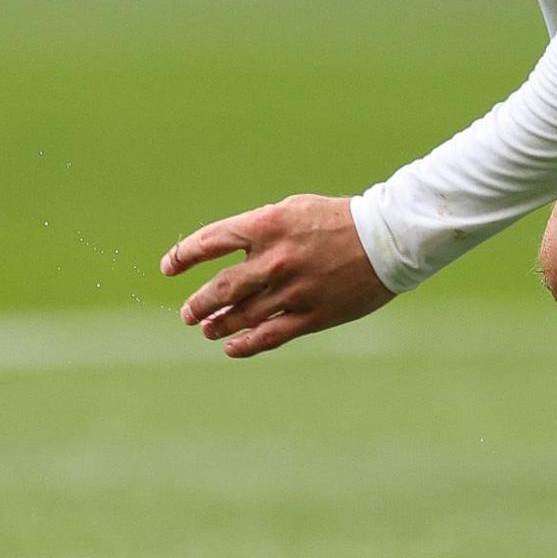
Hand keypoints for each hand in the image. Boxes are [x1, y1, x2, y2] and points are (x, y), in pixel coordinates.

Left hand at [163, 194, 390, 357]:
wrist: (388, 239)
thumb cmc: (338, 220)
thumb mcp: (292, 210)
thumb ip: (258, 230)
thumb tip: (226, 250)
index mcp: (267, 226)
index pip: (209, 242)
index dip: (182, 257)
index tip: (168, 267)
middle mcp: (274, 260)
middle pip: (221, 288)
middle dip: (199, 303)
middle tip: (188, 313)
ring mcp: (292, 290)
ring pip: (241, 315)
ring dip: (218, 324)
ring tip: (207, 329)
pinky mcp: (312, 315)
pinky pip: (269, 336)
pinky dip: (245, 344)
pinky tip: (231, 347)